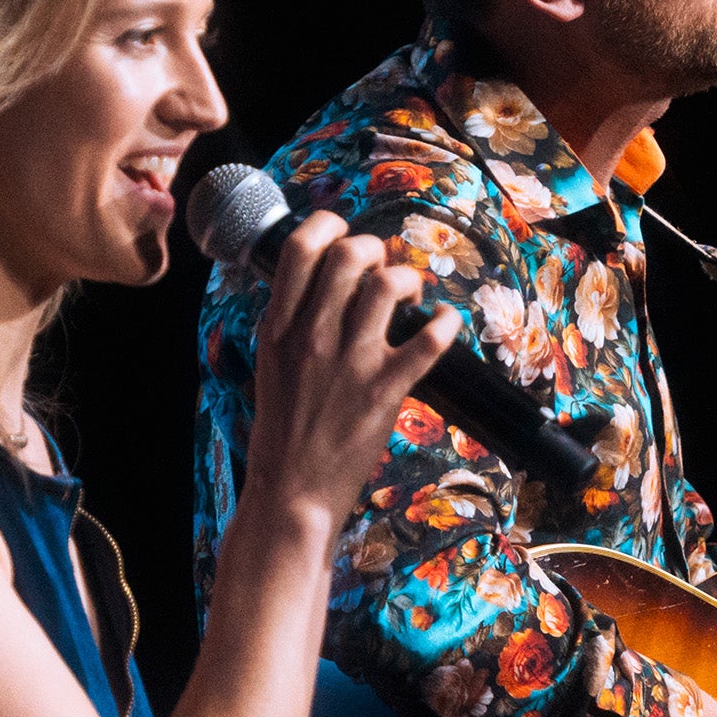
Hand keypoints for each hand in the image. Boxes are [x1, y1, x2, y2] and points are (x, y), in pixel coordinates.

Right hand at [246, 211, 456, 520]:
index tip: (342, 234)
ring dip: (408, 278)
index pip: (300, 249)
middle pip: (350, 255)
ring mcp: (350, 361)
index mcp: (279, 327)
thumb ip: (291, 322)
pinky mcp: (384, 390)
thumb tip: (321, 283)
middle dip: (374, 249)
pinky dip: (445, 323)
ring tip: (411, 295)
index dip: (328, 227)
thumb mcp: (271, 364)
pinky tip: (444, 322)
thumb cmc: (282, 429)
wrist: (292, 489)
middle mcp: (313, 336)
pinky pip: (428, 340)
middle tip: (382, 269)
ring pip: (388, 284)